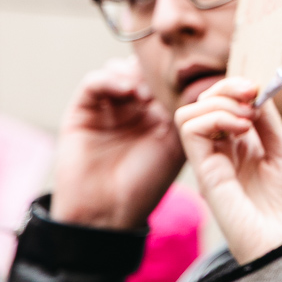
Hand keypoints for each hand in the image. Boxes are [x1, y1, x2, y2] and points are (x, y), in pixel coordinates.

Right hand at [51, 59, 184, 229]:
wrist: (107, 210)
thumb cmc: (145, 184)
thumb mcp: (175, 147)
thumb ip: (185, 115)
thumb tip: (200, 84)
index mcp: (155, 114)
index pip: (164, 80)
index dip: (175, 76)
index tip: (190, 79)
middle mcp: (130, 107)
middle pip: (142, 71)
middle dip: (153, 73)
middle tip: (165, 84)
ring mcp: (106, 107)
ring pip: (119, 70)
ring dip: (133, 75)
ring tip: (146, 94)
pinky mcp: (81, 110)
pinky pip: (94, 82)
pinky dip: (110, 80)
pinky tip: (127, 91)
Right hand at [175, 78, 281, 264]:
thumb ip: (268, 122)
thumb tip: (254, 89)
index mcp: (242, 147)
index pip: (222, 103)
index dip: (236, 87)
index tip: (258, 88)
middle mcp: (222, 154)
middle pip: (203, 103)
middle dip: (227, 88)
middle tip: (252, 97)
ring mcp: (211, 164)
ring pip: (189, 112)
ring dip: (219, 102)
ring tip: (247, 119)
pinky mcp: (205, 174)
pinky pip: (190, 130)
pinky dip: (214, 116)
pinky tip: (240, 128)